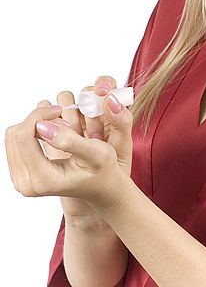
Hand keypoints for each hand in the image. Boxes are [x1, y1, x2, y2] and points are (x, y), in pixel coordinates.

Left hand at [4, 76, 132, 213]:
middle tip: (62, 120)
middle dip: (38, 119)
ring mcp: (21, 179)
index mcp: (43, 179)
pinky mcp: (20, 173)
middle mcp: (26, 183)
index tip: (59, 110)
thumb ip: (69, 140)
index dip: (39, 115)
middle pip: (15, 134)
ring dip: (35, 124)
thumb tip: (42, 127)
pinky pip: (16, 142)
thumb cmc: (102, 170)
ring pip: (13, 136)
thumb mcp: (96, 152)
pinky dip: (32, 131)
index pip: (23, 135)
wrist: (100, 186)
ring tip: (59, 128)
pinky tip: (51, 134)